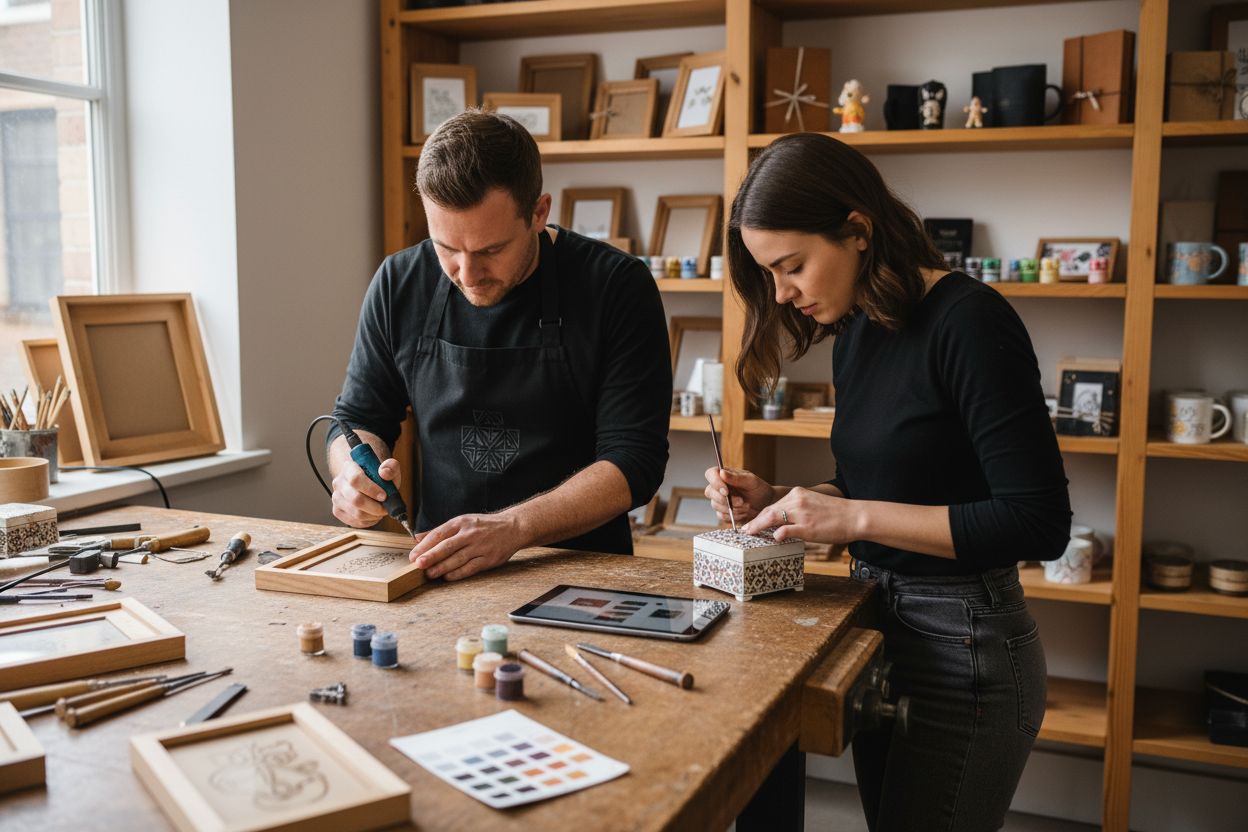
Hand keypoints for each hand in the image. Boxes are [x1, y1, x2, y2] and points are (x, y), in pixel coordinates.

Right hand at [331, 457, 401, 527]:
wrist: (368, 484)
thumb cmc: (380, 476)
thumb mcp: (389, 468)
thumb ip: (391, 467)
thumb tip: (385, 472)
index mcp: (349, 467)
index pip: (355, 479)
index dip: (371, 489)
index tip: (384, 496)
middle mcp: (339, 482)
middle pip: (355, 499)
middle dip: (375, 507)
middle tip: (386, 508)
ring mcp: (336, 497)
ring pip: (356, 513)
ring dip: (373, 515)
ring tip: (381, 511)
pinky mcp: (337, 510)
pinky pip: (354, 522)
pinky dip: (368, 521)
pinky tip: (374, 515)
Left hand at [408, 512, 524, 580]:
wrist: (513, 527)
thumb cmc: (483, 526)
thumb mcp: (462, 522)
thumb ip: (440, 531)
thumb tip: (417, 538)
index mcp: (461, 522)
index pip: (439, 534)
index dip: (425, 546)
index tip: (413, 556)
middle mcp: (470, 533)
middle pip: (447, 546)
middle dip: (431, 556)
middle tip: (418, 565)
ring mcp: (480, 546)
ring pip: (458, 559)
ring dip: (442, 568)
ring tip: (430, 574)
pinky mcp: (489, 558)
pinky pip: (470, 568)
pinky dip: (458, 573)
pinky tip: (447, 577)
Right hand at [703, 467, 774, 525]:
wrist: (766, 504)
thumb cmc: (759, 489)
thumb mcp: (751, 481)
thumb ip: (736, 478)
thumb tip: (722, 472)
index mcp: (724, 475)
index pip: (710, 474)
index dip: (715, 483)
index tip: (726, 491)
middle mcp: (719, 487)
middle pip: (709, 492)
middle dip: (725, 499)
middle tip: (741, 501)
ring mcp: (719, 500)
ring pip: (715, 505)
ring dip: (732, 508)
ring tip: (746, 505)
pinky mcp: (722, 512)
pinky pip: (721, 516)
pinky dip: (733, 516)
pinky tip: (743, 512)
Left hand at [742, 487, 862, 544]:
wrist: (855, 516)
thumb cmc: (837, 514)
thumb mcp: (814, 504)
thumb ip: (798, 510)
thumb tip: (784, 523)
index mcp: (798, 493)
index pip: (774, 504)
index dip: (761, 514)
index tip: (754, 522)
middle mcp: (797, 500)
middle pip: (769, 510)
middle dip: (755, 521)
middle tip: (745, 530)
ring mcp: (801, 513)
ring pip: (772, 517)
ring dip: (759, 526)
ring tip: (750, 534)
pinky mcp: (807, 527)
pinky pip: (784, 530)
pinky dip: (776, 534)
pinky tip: (772, 538)